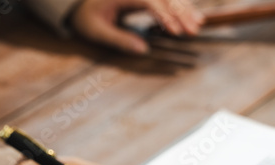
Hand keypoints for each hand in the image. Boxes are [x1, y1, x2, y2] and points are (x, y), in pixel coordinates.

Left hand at [70, 0, 203, 53]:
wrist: (76, 2)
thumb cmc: (85, 16)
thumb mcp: (96, 31)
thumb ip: (118, 40)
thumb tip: (143, 50)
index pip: (149, 0)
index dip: (165, 15)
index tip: (175, 32)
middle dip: (181, 12)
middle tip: (194, 30)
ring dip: (184, 9)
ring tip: (197, 25)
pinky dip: (179, 7)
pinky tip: (192, 15)